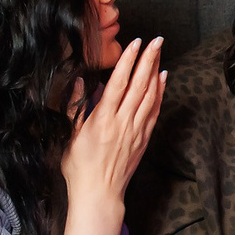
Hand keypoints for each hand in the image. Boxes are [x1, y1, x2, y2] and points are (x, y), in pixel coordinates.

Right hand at [63, 37, 165, 215]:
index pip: (118, 83)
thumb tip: (80, 82)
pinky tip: (163, 79)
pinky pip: (155, 110)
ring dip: (156, 71)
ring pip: (150, 95)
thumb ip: (76, 108)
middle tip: (157, 40)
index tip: (136, 43)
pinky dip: (160, 93)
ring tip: (160, 53)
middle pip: (139, 84)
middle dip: (148, 60)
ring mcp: (136, 130)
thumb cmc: (80, 168)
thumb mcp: (71, 136)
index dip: (128, 61)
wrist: (99, 195)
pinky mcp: (144, 139)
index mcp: (101, 119)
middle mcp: (122, 122)